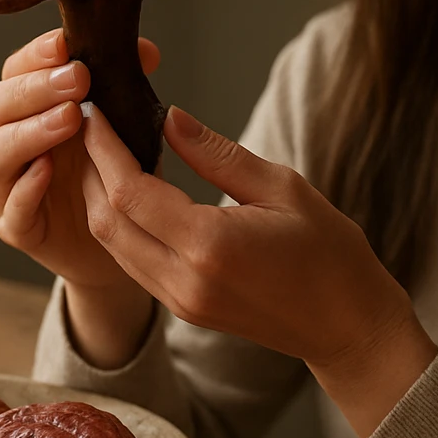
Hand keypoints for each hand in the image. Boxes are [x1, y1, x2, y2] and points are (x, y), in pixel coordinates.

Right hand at [0, 28, 159, 291]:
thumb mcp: (126, 122)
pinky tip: (48, 170)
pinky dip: (26, 189)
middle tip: (76, 80)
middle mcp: (8, 144)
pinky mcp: (19, 229)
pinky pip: (11, 210)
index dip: (34, 57)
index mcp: (26, 110)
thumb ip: (126, 85)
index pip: (14, 73)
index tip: (64, 44)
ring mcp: (7, 189)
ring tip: (68, 119)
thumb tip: (146, 52)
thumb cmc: (114, 170)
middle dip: (34, 90)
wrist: (122, 237)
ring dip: (29, 133)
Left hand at [76, 103, 426, 373]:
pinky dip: (121, 224)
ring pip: (112, 245)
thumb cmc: (329, 253)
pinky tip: (131, 191)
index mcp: (209, 246)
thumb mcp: (283, 187)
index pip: (129, 192)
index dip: (104, 148)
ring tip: (104, 152)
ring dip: (99, 198)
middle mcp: (183, 280)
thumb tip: (169, 118)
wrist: (346, 326)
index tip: (96, 111)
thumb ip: (218, 155)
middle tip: (92, 125)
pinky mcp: (181, 309)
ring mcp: (179, 301)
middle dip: (90, 170)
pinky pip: (132, 262)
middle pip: (107, 221)